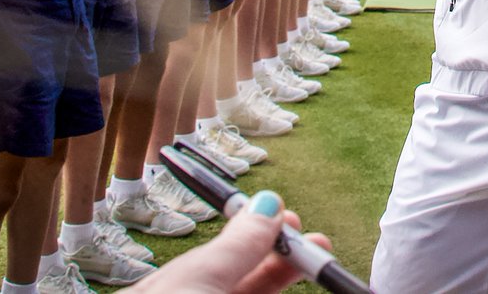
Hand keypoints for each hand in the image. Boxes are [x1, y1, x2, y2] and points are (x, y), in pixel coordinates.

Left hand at [129, 191, 331, 293]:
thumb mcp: (198, 281)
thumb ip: (235, 247)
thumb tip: (266, 203)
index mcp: (165, 289)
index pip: (215, 256)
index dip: (254, 232)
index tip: (288, 218)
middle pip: (238, 276)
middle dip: (280, 254)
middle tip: (315, 242)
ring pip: (250, 292)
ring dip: (287, 274)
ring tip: (322, 257)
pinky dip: (280, 287)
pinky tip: (303, 279)